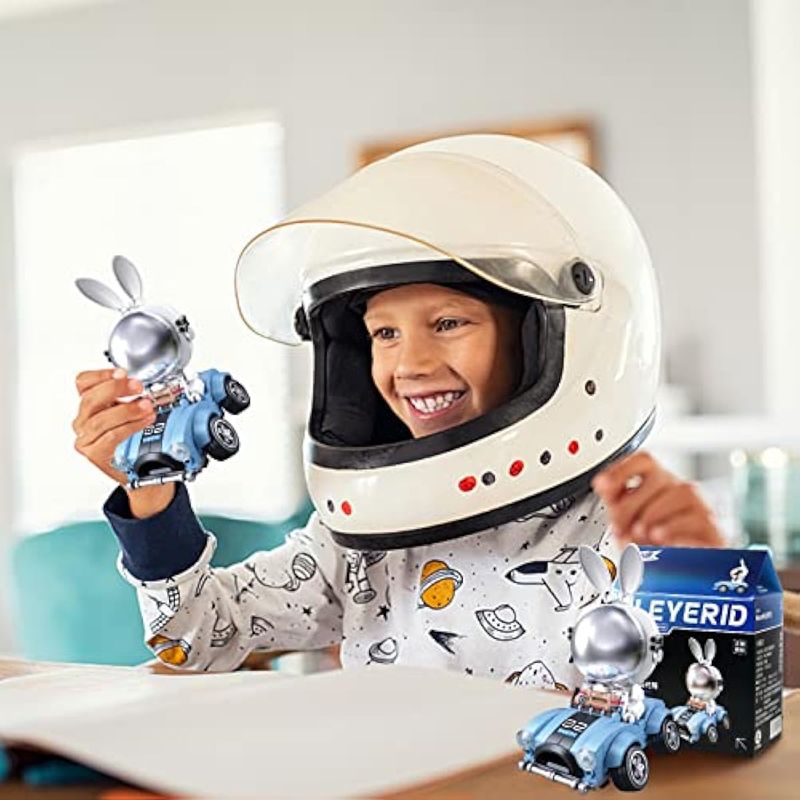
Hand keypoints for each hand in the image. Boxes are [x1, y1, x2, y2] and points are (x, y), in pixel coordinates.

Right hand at [72, 367, 173, 516]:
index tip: (121, 373)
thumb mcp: (130, 412)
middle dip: (115, 389)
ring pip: (100, 420)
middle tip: (137, 386)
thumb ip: (132, 396)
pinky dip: (130, 427)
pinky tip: (144, 421)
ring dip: (126, 410)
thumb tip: (149, 380)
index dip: (101, 375)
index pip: (83, 384)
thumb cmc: (133, 439)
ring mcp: (87, 439)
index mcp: (89, 406)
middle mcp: (83, 421)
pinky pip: (111, 437)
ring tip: (146, 406)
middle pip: (90, 400)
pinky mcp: (95, 454)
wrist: (138, 469)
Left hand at [591, 451, 723, 547]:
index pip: (643, 461)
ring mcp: (699, 507)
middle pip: (658, 477)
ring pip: (682, 493)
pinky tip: (657, 538)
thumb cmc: (653, 545)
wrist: (680, 575)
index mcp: (656, 485)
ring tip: (639, 534)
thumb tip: (602, 484)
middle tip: (619, 526)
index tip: (602, 485)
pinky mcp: (712, 530)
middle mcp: (678, 491)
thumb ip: (614, 502)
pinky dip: (672, 528)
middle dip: (632, 504)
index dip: (622, 469)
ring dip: (652, 514)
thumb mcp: (626, 523)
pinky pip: (696, 519)